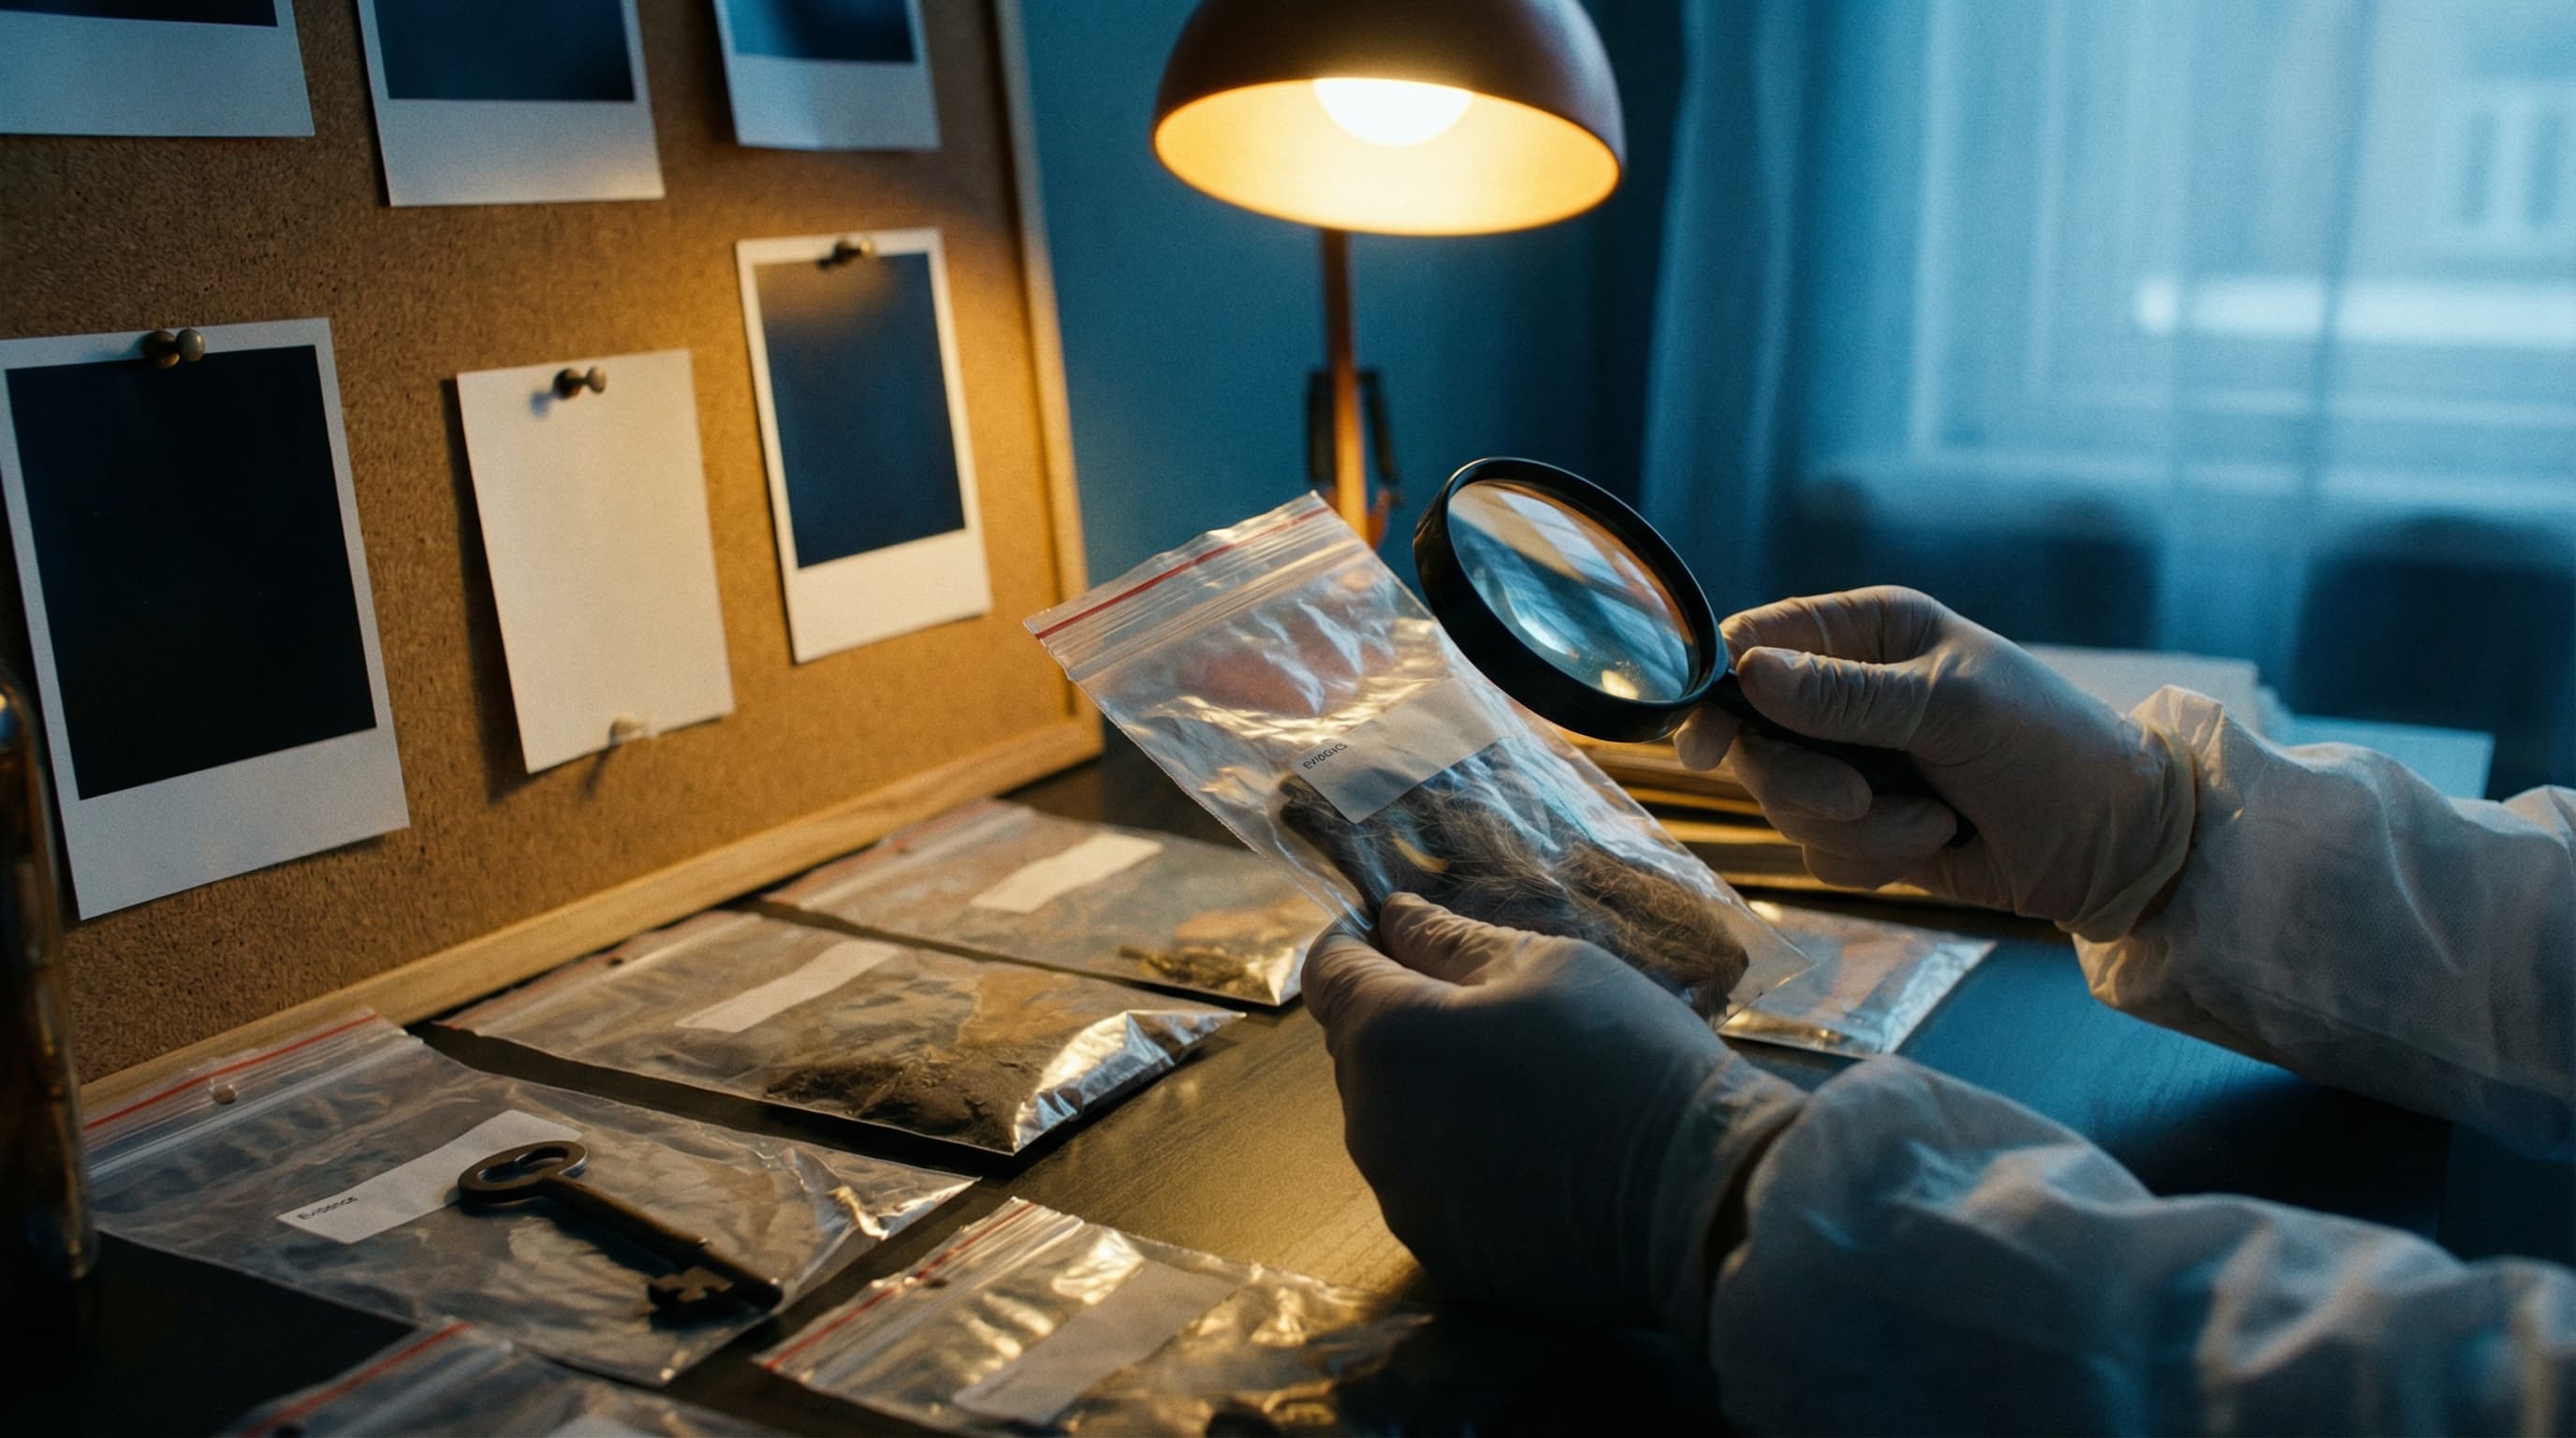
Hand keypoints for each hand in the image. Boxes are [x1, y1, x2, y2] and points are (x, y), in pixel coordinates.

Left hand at [1303, 894, 1802, 1336]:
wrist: (1699, 1201)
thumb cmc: (1624, 1056)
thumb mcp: (1548, 965)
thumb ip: (1450, 940)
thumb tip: (1393, 916)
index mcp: (1386, 1038)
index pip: (1330, 971)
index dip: (1361, 942)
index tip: (1408, 933)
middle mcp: (1369, 1125)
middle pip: (1362, 1051)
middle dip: (1409, 1020)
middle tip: (1502, 1012)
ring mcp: (1403, 1200)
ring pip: (1395, 1123)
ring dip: (1436, 1096)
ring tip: (1529, 1089)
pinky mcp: (1443, 1256)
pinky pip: (1433, 1189)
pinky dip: (1465, 1164)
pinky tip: (1537, 1156)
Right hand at [1672, 586, 2193, 938]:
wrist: (2115, 844)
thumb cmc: (2048, 747)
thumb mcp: (1952, 708)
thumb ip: (1845, 696)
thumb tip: (1748, 674)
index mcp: (1867, 632)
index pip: (1756, 642)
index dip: (1721, 691)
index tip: (1711, 746)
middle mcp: (1846, 693)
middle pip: (1754, 737)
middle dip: (1802, 779)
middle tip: (1856, 798)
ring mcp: (1853, 762)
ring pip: (1781, 801)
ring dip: (1854, 826)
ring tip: (1930, 822)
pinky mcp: (1866, 827)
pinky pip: (1818, 851)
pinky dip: (1873, 857)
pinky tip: (1936, 843)